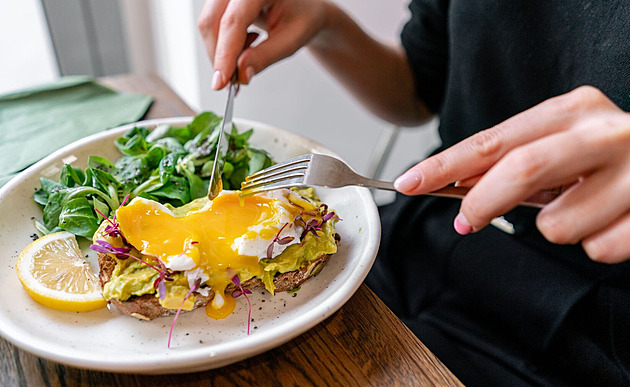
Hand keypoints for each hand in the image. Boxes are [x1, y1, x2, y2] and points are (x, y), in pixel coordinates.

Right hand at [198, 0, 329, 88]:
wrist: (306, 7)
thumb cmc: (304, 16)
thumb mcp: (292, 39)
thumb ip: (265, 56)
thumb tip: (240, 74)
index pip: (233, 21)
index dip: (224, 54)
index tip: (221, 82)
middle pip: (212, 21)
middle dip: (219, 57)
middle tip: (233, 82)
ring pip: (208, 24)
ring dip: (221, 52)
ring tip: (248, 58)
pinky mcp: (224, 1)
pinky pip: (212, 24)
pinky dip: (223, 45)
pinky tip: (245, 46)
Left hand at [394, 86, 629, 262]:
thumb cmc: (609, 159)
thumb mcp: (562, 144)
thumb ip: (515, 160)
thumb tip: (456, 183)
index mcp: (574, 111)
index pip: (493, 140)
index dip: (445, 165)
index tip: (409, 182)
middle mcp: (606, 134)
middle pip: (522, 171)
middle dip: (483, 203)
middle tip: (466, 220)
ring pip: (558, 225)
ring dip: (557, 228)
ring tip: (583, 210)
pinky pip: (597, 249)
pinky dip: (595, 244)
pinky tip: (614, 222)